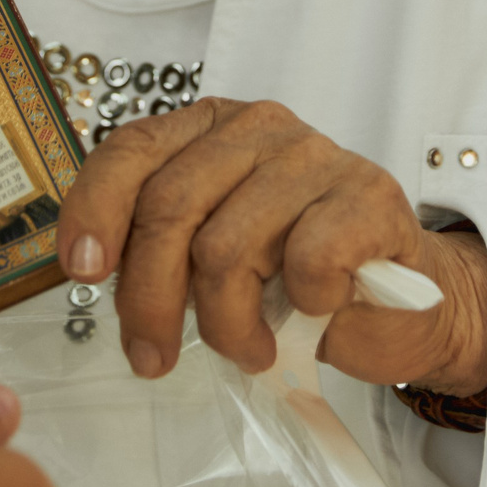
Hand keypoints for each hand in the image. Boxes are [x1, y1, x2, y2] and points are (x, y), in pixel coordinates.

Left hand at [57, 98, 486, 392]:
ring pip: (227, 247)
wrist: (405, 305)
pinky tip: (312, 315)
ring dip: (227, 323)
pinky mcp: (369, 197)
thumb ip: (161, 244)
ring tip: (249, 347)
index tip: (81, 271)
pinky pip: (306, 262)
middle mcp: (259, 129)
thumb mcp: (211, 254)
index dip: (94, 209)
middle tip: (154, 357)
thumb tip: (91, 269)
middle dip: (149, 299)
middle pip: (169, 207)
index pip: (132, 150)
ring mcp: (317, 156)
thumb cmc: (300, 280)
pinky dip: (300, 307)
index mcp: (211, 130)